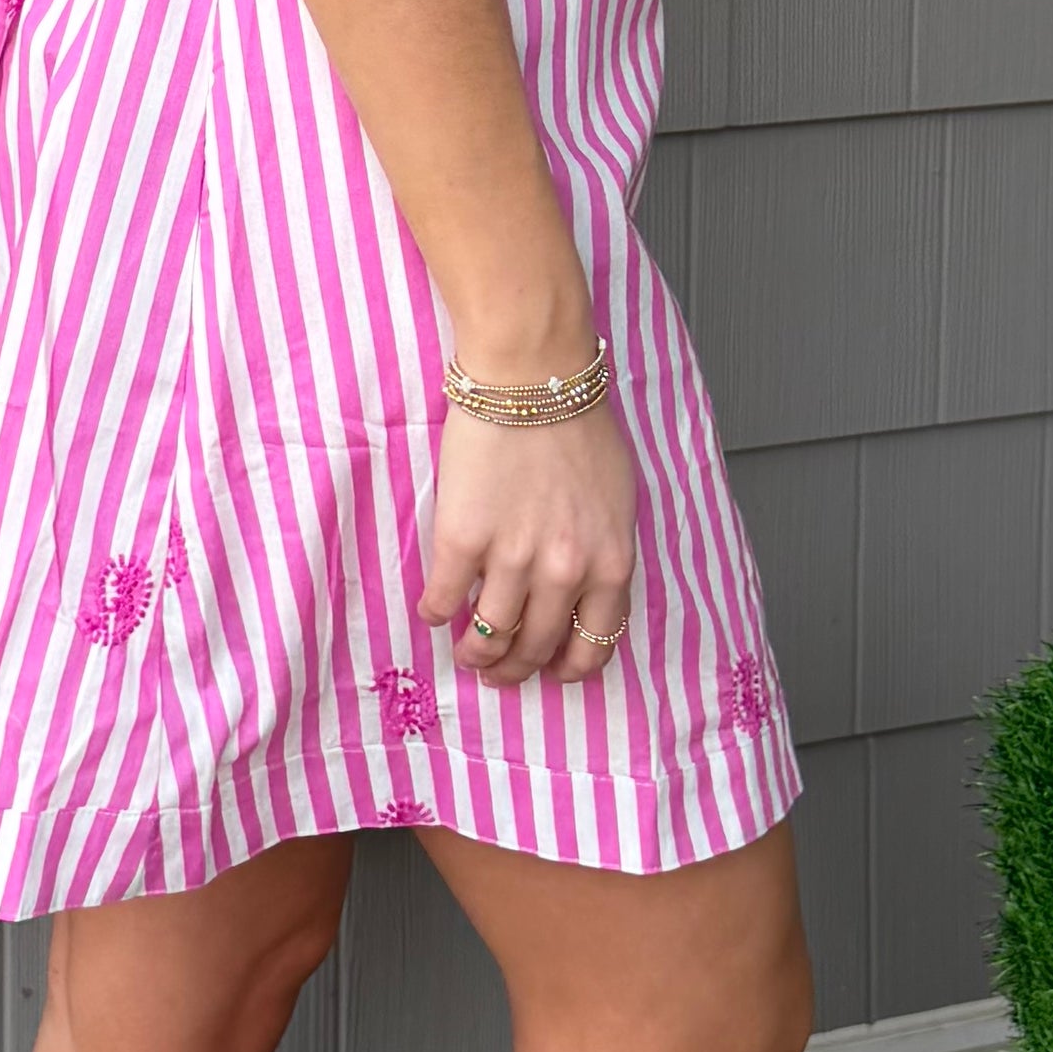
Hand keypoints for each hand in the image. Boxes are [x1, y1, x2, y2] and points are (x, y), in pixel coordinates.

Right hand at [421, 397, 639, 684]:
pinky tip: (433, 611)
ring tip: (466, 652)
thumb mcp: (618, 499)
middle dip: (517, 670)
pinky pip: (445, 598)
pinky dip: (436, 612)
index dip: (571, 668)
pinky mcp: (462, 540)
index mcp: (610, 564)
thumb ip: (605, 549)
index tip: (554, 672)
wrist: (531, 378)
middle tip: (500, 673)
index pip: (595, 642)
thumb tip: (586, 587)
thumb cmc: (580, 425)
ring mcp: (511, 559)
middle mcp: (564, 573)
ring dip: (475, 653)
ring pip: (489, 636)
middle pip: (538, 647)